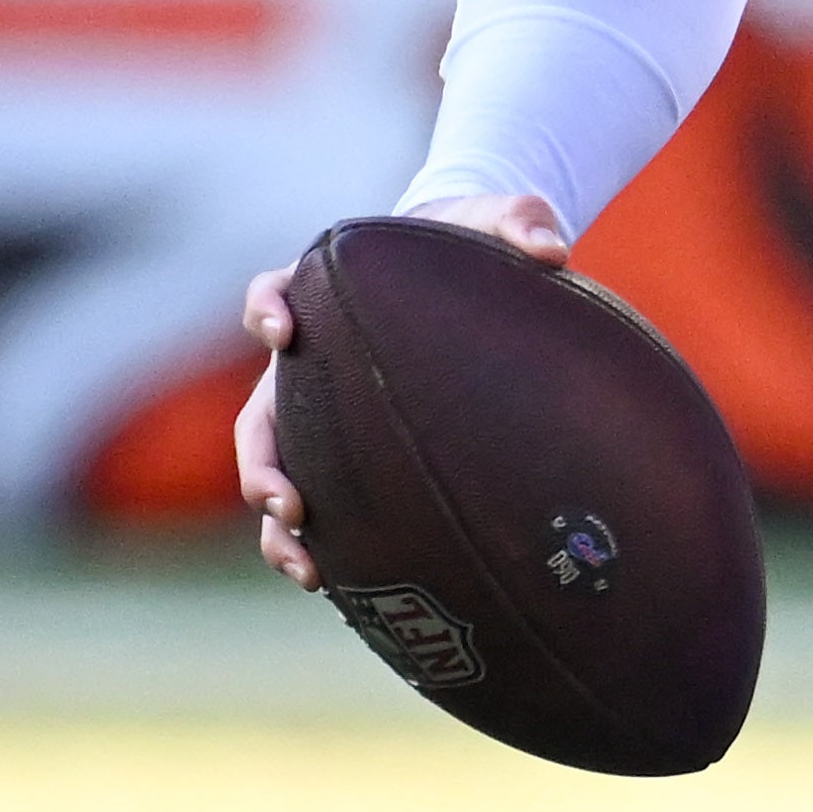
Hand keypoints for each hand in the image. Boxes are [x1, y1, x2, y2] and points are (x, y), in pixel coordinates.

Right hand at [235, 192, 564, 588]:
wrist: (472, 272)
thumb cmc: (474, 241)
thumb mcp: (500, 219)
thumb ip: (522, 219)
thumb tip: (552, 248)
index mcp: (324, 294)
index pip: (273, 293)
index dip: (267, 309)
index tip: (280, 331)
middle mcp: (309, 362)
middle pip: (259, 415)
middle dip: (263, 464)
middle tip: (287, 503)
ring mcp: (322, 411)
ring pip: (279, 474)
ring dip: (280, 527)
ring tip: (309, 571)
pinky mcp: (351, 451)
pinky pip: (329, 504)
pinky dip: (332, 546)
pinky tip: (352, 592)